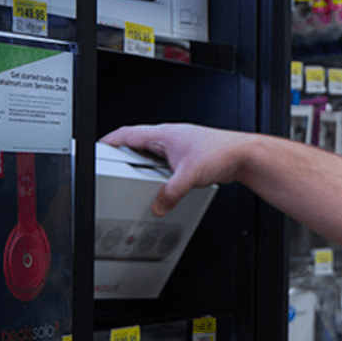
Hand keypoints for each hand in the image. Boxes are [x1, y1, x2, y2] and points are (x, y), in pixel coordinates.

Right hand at [100, 123, 250, 215]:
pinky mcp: (189, 157)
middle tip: (111, 167)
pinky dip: (159, 173)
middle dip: (123, 155)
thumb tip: (158, 206)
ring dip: (143, 165)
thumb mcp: (189, 176)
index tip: (97, 148)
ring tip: (134, 178)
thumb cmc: (222, 152)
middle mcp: (171, 137)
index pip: (127, 134)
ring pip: (153, 155)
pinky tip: (161, 183)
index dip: (109, 142)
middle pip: (138, 144)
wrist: (244, 156)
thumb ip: (170, 193)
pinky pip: (166, 164)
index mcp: (164, 134)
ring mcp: (180, 147)